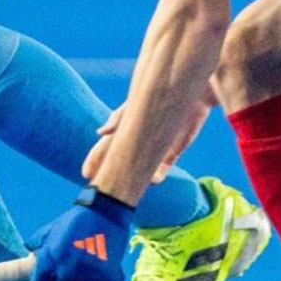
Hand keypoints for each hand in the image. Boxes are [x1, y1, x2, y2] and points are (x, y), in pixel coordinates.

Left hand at [25, 190, 134, 280]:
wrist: (104, 212)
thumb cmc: (76, 220)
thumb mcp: (52, 228)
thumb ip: (38, 242)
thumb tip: (29, 252)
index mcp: (50, 257)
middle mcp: (67, 269)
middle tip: (69, 273)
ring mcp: (88, 274)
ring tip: (87, 262)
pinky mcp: (107, 276)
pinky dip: (102, 278)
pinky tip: (102, 262)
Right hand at [81, 86, 217, 183]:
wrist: (194, 90)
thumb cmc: (160, 91)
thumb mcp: (136, 103)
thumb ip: (118, 118)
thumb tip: (100, 133)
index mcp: (126, 125)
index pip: (106, 145)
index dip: (95, 159)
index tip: (86, 174)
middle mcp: (140, 137)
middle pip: (121, 159)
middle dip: (111, 173)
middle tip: (103, 189)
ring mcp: (156, 144)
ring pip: (142, 166)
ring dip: (136, 178)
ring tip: (129, 190)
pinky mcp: (174, 148)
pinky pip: (164, 166)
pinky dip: (159, 174)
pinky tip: (154, 181)